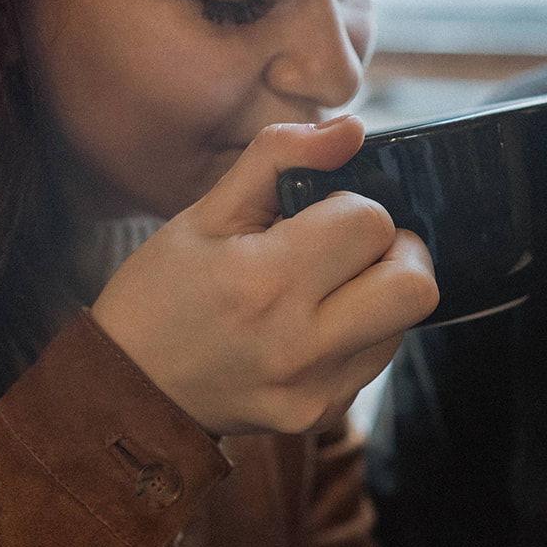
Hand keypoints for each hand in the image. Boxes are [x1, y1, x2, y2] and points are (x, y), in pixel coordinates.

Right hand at [90, 117, 436, 436]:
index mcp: (265, 281)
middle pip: (415, 286)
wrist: (131, 394)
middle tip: (358, 246)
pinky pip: (377, 361)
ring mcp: (317, 390)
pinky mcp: (325, 415)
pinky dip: (361, 334)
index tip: (321, 214)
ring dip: (380, 294)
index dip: (353, 206)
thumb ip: (278, 159)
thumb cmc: (161, 296)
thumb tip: (353, 131)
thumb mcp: (203, 214)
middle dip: (397, 251)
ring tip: (326, 288)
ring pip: (406, 326)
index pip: (371, 223)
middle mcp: (299, 344)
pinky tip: (313, 326)